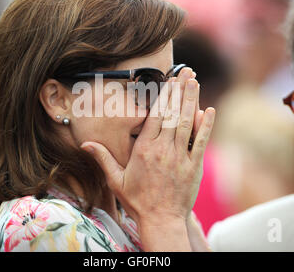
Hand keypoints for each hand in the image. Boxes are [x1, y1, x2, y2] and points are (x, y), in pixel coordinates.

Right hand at [81, 68, 215, 227]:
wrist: (160, 219)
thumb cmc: (137, 200)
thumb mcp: (116, 180)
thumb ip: (103, 159)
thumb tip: (84, 144)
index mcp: (144, 150)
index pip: (155, 116)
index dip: (163, 96)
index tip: (168, 81)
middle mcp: (163, 150)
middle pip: (172, 114)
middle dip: (179, 91)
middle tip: (185, 72)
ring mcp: (180, 157)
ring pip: (187, 123)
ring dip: (191, 101)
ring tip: (194, 82)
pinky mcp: (194, 166)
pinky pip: (201, 142)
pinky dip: (206, 125)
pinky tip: (209, 110)